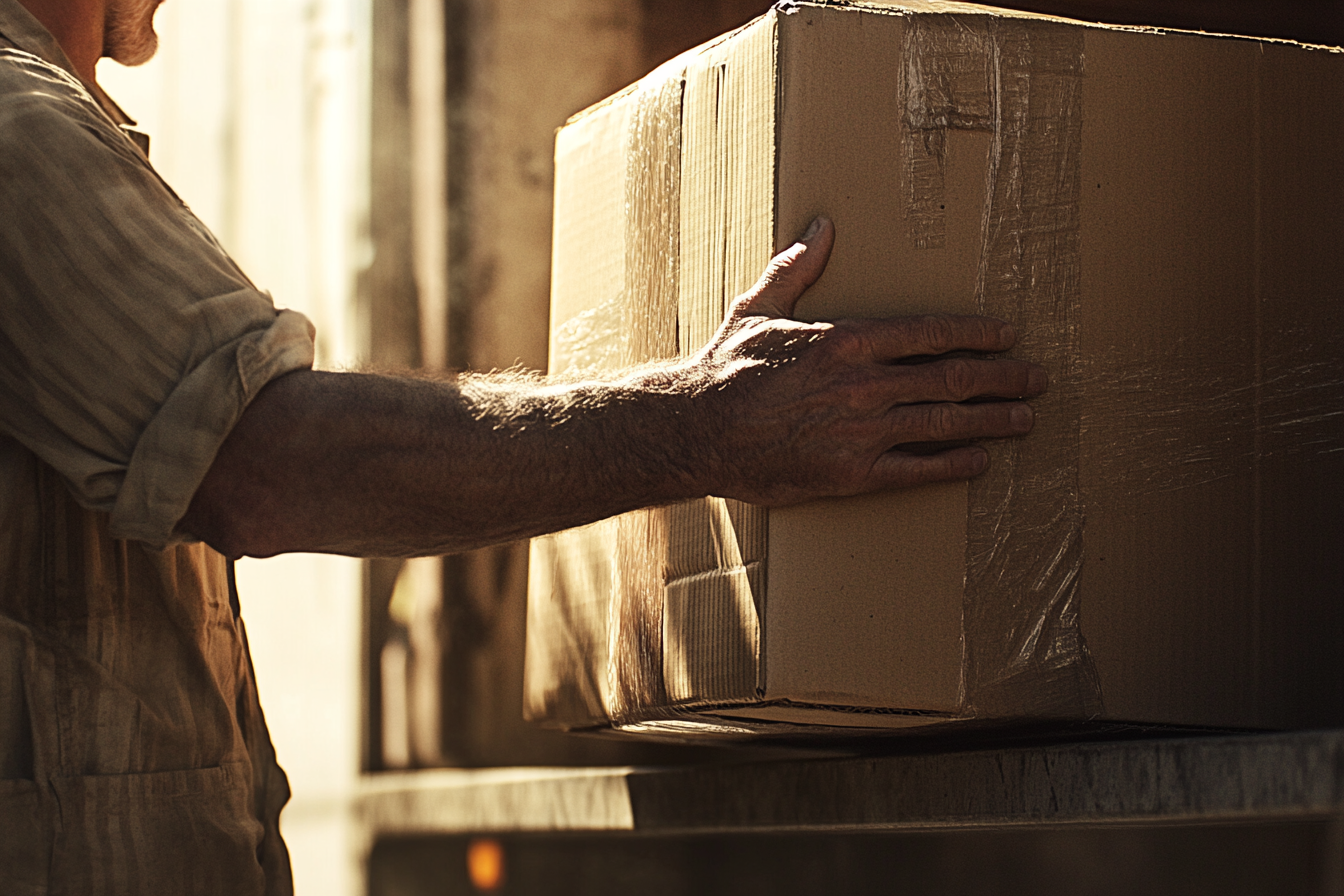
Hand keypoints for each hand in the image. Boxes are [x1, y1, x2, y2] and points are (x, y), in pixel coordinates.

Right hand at [689, 217, 1046, 504]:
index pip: (931, 333)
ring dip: (994, 420)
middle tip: (1037, 378)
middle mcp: (865, 385)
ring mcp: (863, 432)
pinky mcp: (852, 474)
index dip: (977, 333)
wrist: (696, 430)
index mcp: (848, 341)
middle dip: (1003, 377)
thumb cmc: (725, 370)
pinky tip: (982, 460)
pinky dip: (955, 465)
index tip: (1007, 335)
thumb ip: (796, 270)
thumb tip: (822, 229)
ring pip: (946, 423)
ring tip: (1026, 419)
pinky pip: (918, 471)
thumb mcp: (758, 309)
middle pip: (953, 378)